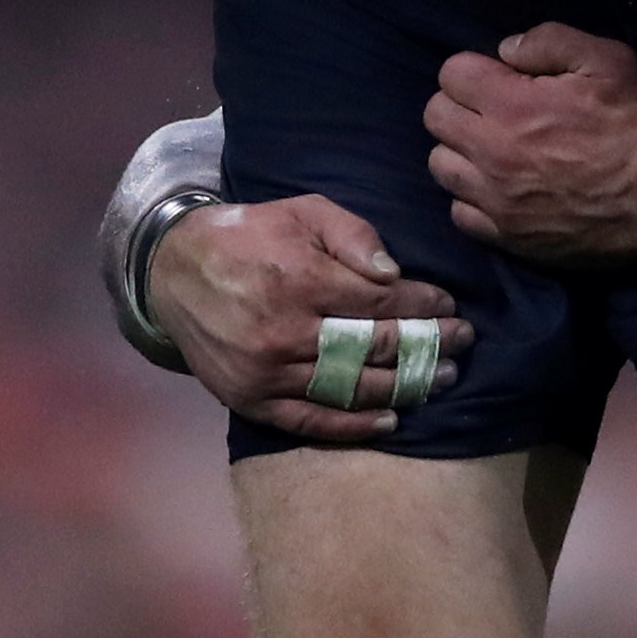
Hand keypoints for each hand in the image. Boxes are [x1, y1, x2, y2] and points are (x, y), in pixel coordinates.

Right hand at [146, 196, 473, 442]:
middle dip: (426, 345)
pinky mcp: (252, 400)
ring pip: (349, 388)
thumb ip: (352, 235)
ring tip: (440, 379)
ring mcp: (268, 372)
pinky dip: (353, 425)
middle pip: (373, 348)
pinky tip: (390, 420)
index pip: (381, 303)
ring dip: (402, 386)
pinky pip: (311, 421)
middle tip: (462, 342)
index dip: (423, 306)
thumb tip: (395, 274)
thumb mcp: (301, 211)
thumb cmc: (250, 235)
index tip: (451, 305)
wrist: (175, 271)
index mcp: (302, 280)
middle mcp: (286, 332)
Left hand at [426, 23, 636, 267]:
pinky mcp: (508, 236)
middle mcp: (491, 152)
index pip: (451, 74)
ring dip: (461, 152)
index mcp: (511, 104)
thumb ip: (547, 41)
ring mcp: (496, 200)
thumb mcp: (607, 59)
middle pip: (435, 118)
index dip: (476, 68)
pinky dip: (473, 198)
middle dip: (461, 105)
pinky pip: (460, 214)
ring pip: (441, 167)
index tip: (502, 77)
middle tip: (496, 110)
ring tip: (494, 150)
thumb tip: (504, 51)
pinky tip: (502, 189)